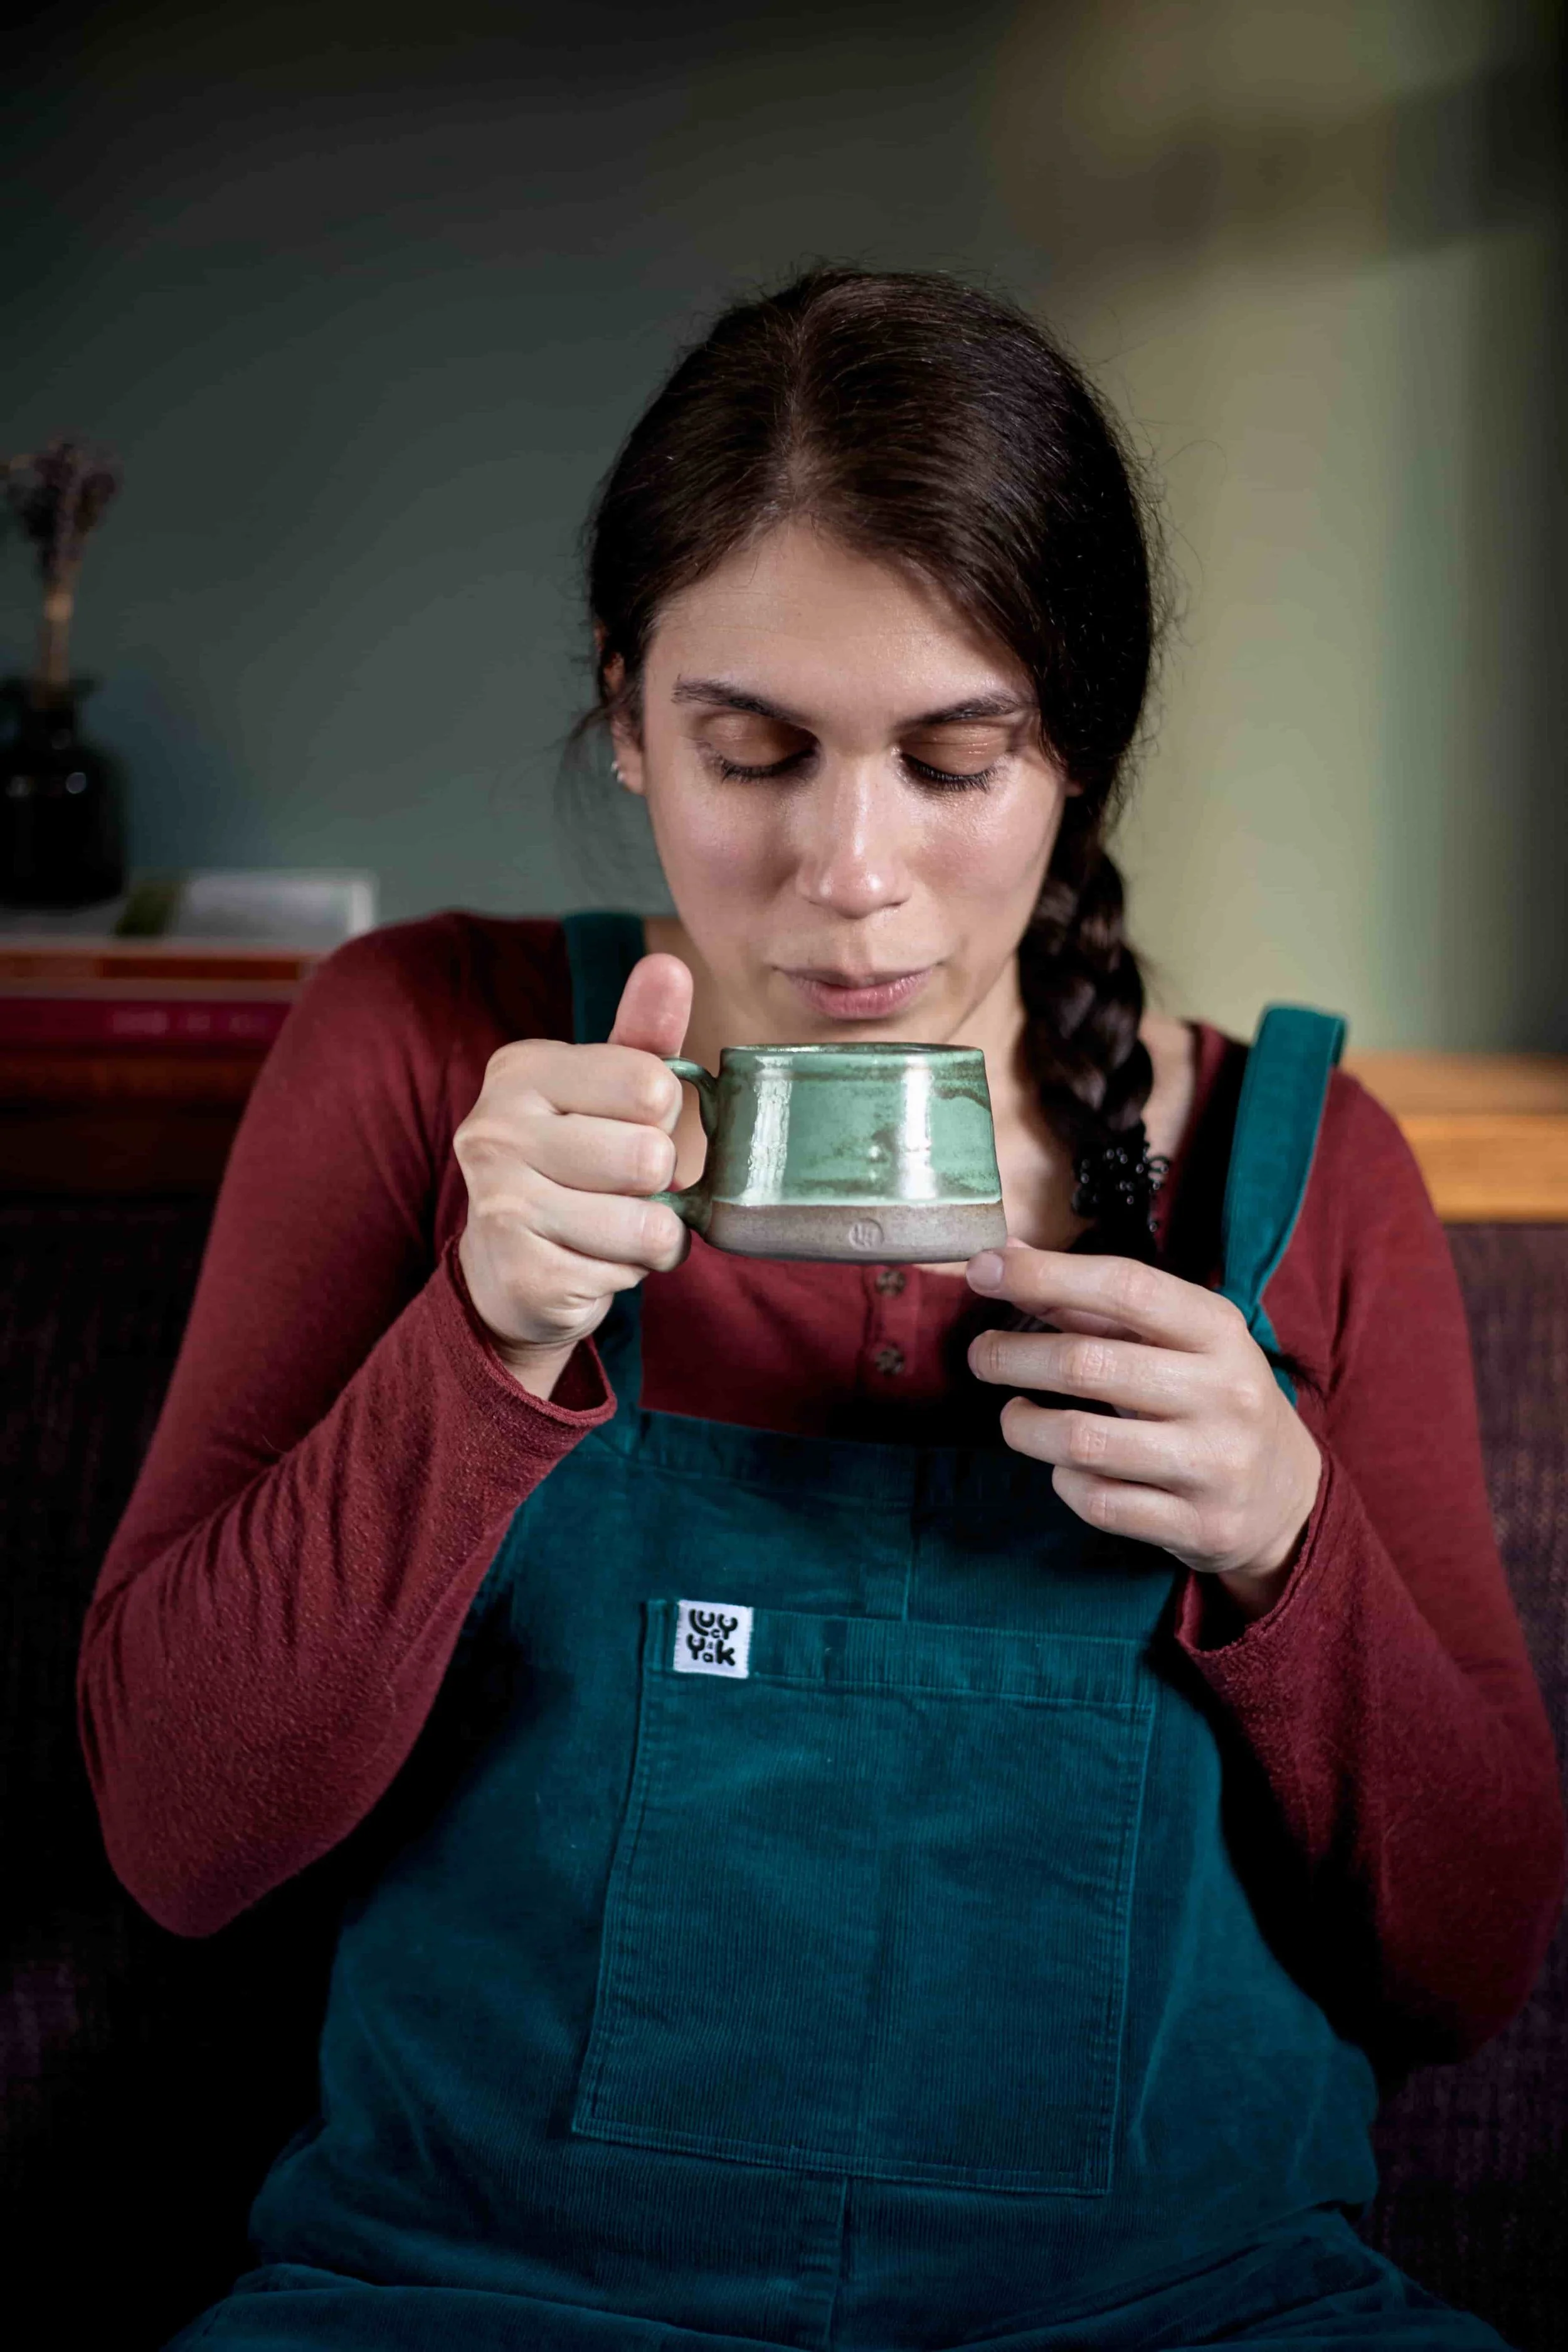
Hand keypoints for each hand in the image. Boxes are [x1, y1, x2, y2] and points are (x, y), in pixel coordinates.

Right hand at [454, 953, 692, 1397]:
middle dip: (659, 1183)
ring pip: (646, 1222)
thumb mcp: (609, 1094)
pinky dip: (627, 1274)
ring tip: (612, 1227)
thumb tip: (669, 964)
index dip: (663, 1116)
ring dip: (651, 1235)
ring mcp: (499, 1202)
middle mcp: (494, 1128)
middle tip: (622, 1187)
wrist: (509, 1270)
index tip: (631, 1127)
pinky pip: (626, 1273)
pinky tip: (590, 1261)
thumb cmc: (573, 1169)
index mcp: (521, 1070)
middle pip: (649, 1154)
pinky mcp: (519, 1272)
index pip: (649, 1081)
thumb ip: (643, 1034)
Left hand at [965, 1241, 1322, 1618]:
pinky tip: (1066, 1468)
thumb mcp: (1177, 1342)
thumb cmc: (1211, 1399)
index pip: (1125, 1287)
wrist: (1287, 1500)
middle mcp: (1224, 1392)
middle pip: (1088, 1365)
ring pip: (1082, 1442)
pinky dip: (1065, 1482)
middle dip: (1014, 1357)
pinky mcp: (1199, 1526)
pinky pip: (1098, 1502)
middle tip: (981, 1356)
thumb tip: (1006, 1257)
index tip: (985, 1269)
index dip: (1046, 1274)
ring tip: (1014, 1417)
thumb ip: (1095, 1306)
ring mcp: (1215, 1464)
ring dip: (1024, 1426)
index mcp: (1219, 1330)